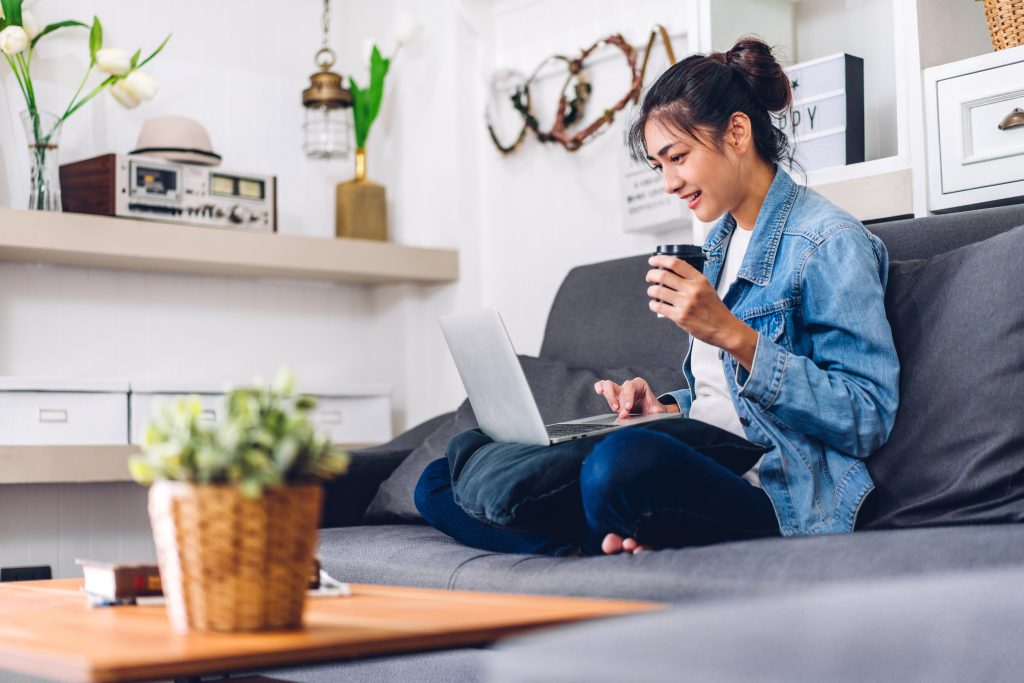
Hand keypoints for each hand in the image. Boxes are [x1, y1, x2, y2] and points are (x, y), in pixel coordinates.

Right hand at [594, 377, 679, 419]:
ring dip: (609, 397)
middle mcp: (628, 385)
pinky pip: (602, 386)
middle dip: (619, 401)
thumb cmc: (653, 409)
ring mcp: (619, 389)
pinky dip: (599, 387)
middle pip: (619, 387)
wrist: (650, 411)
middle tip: (621, 412)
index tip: (627, 408)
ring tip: (615, 408)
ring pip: (608, 385)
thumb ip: (654, 411)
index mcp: (640, 384)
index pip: (630, 387)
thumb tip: (651, 413)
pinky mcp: (612, 394)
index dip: (628, 397)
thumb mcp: (657, 410)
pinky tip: (599, 392)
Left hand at [646, 255, 757, 370]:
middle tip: (649, 276)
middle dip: (651, 274)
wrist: (724, 329)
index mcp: (700, 280)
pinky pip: (659, 307)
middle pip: (663, 275)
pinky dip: (653, 304)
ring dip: (651, 290)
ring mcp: (686, 304)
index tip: (653, 261)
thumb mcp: (707, 288)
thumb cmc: (715, 310)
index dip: (661, 260)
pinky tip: (655, 304)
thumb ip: (691, 280)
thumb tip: (670, 274)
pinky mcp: (680, 317)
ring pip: (658, 291)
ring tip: (652, 291)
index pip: (676, 264)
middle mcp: (692, 290)